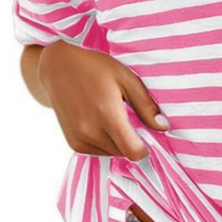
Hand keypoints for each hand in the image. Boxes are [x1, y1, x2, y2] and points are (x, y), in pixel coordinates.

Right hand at [37, 41, 169, 159]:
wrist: (57, 68)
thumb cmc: (95, 68)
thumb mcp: (127, 79)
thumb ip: (146, 106)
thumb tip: (163, 127)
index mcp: (107, 116)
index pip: (134, 152)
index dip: (145, 147)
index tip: (147, 133)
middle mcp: (91, 132)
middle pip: (124, 153)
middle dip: (132, 141)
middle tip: (130, 118)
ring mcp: (79, 140)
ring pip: (112, 154)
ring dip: (118, 142)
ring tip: (113, 116)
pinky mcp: (73, 144)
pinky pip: (98, 152)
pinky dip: (105, 142)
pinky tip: (101, 121)